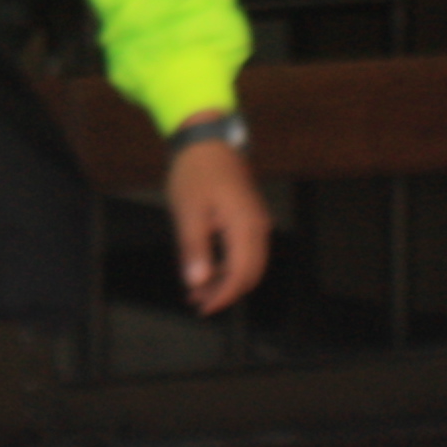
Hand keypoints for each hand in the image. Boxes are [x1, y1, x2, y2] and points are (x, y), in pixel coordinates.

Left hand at [165, 136, 268, 316]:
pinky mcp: (249, 216)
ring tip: (197, 289)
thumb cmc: (195, 172)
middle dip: (225, 292)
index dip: (223, 296)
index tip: (203, 308)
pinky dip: (229, 264)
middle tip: (197, 301)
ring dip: (226, 280)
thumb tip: (198, 281)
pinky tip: (207, 267)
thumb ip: (194, 249)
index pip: (240, 274)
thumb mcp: (188, 211)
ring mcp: (256, 220)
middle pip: (250, 273)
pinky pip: (246, 249)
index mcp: (245, 226)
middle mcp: (258, 226)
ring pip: (249, 263)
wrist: (207, 138)